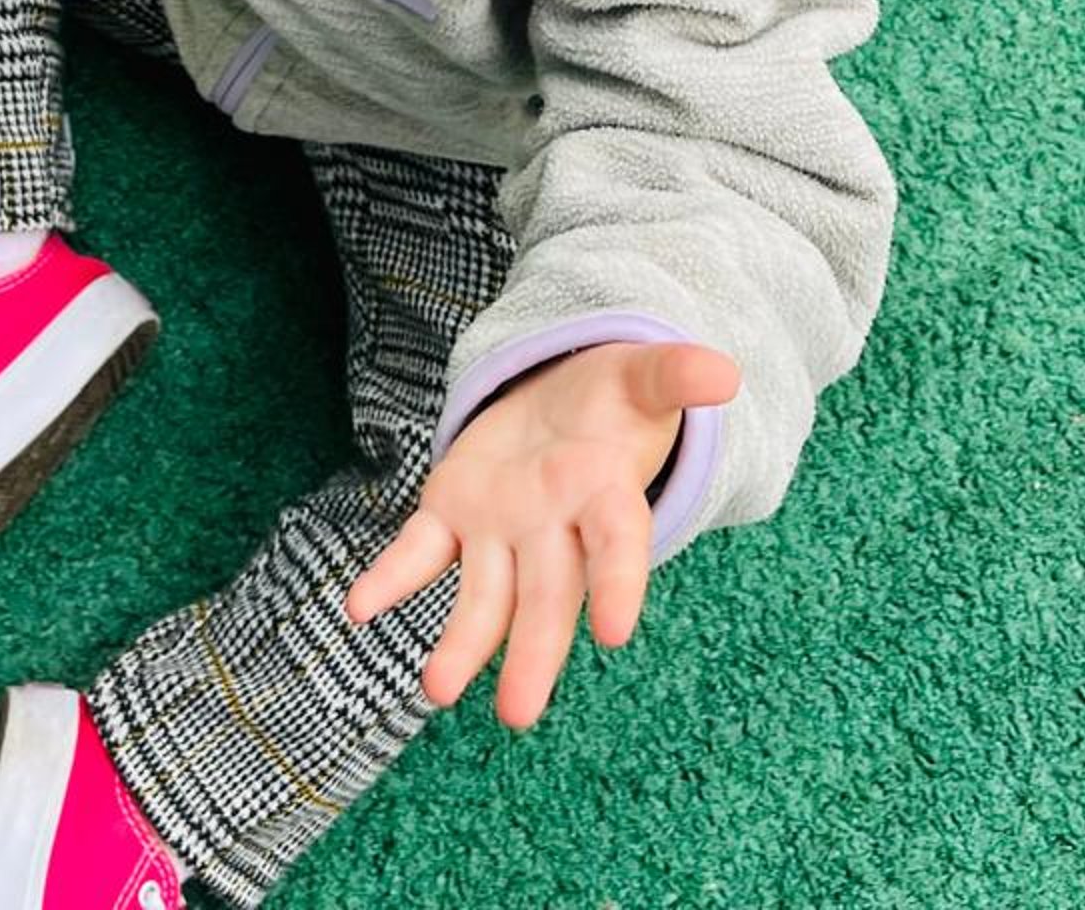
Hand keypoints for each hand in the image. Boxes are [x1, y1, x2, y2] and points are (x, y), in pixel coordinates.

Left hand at [347, 339, 738, 727]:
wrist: (564, 399)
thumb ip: (676, 375)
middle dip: (532, 652)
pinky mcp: (453, 514)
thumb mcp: (645, 376)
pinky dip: (389, 579)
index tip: (615, 632)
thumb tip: (725, 372)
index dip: (619, 584)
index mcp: (607, 498)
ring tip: (436, 688)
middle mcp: (554, 530)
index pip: (618, 547)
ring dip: (461, 642)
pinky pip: (418, 552)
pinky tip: (359, 608)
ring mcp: (501, 529)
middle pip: (546, 596)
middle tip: (517, 712)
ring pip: (483, 596)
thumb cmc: (613, 399)